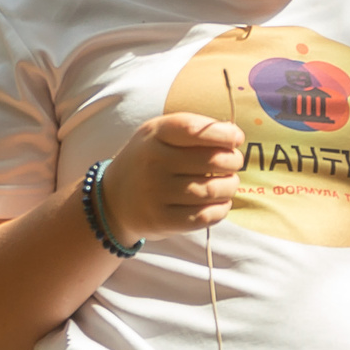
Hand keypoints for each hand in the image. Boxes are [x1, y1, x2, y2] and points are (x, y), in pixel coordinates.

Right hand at [100, 113, 245, 240]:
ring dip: (230, 186)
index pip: (195, 129)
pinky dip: (221, 209)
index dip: (223, 134)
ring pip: (212, 190)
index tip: (236, 139)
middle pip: (211, 161)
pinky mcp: (162, 221)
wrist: (113, 200)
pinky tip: (220, 203)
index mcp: (154, 135)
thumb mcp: (158, 134)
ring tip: (228, 184)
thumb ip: (193, 129)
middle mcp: (153, 163)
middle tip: (233, 164)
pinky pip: (205, 216)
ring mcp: (156, 194)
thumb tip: (233, 135)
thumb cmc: (147, 161)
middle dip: (233, 161)